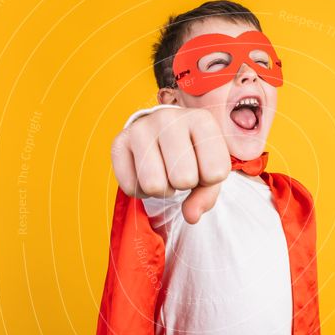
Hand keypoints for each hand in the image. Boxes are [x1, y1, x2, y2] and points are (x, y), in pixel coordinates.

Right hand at [110, 107, 231, 224]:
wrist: (163, 132)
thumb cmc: (193, 153)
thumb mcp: (210, 170)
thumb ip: (207, 195)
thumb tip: (191, 216)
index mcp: (201, 120)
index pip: (215, 173)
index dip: (210, 180)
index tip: (203, 165)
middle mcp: (169, 118)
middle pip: (183, 179)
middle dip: (184, 184)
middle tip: (180, 170)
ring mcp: (141, 128)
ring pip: (154, 185)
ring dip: (161, 189)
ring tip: (164, 172)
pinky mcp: (119, 142)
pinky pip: (131, 187)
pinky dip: (140, 191)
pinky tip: (145, 173)